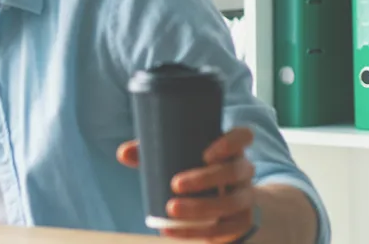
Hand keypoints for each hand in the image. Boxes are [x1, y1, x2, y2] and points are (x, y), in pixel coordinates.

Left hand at [117, 127, 257, 241]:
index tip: (206, 153)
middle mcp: (242, 170)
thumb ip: (151, 151)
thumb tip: (123, 153)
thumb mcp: (177, 157)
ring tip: (171, 209)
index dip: (231, 143)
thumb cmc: (193, 169)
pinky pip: (222, 229)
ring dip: (200, 207)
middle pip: (234, 171)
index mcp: (230, 148)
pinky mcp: (239, 222)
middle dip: (205, 178)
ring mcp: (244, 197)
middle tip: (175, 184)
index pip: (243, 136)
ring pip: (231, 202)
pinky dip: (194, 231)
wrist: (223, 202)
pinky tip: (169, 230)